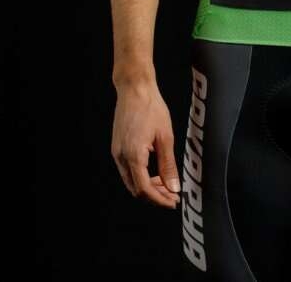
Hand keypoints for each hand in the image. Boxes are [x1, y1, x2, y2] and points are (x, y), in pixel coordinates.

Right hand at [111, 79, 181, 208]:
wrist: (135, 89)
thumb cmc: (151, 108)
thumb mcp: (165, 137)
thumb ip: (168, 165)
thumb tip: (174, 187)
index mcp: (133, 155)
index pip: (144, 190)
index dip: (159, 199)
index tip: (173, 201)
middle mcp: (121, 157)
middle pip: (136, 188)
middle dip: (155, 195)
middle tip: (172, 195)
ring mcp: (117, 152)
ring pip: (131, 180)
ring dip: (148, 186)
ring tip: (166, 184)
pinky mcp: (117, 147)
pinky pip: (128, 170)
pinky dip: (141, 176)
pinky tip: (154, 172)